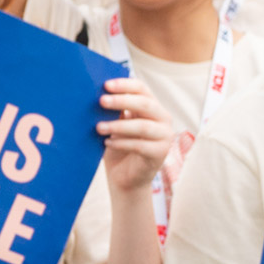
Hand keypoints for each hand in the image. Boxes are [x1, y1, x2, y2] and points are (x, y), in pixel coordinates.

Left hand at [97, 77, 175, 197]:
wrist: (126, 178)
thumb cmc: (119, 147)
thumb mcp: (115, 125)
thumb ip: (114, 112)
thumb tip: (98, 95)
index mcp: (152, 107)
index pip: (142, 89)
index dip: (125, 85)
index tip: (105, 85)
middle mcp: (162, 119)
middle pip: (146, 104)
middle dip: (122, 101)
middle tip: (101, 101)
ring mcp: (165, 136)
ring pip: (143, 126)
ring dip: (118, 126)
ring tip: (98, 127)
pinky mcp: (160, 154)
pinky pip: (140, 146)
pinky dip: (121, 143)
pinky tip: (107, 143)